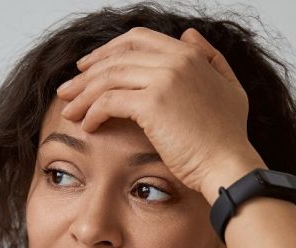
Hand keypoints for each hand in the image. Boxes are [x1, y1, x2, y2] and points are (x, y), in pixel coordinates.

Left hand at [56, 27, 265, 199]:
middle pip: (116, 58)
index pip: (137, 40)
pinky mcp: (152, 104)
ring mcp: (163, 79)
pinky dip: (92, 113)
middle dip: (86, 73)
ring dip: (82, 95)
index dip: (108, 51)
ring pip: (107, 78)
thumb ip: (209, 58)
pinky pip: (108, 101)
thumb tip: (188, 35)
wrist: (228, 165)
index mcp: (188, 55)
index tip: (88, 67)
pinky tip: (88, 126)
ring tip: (68, 111)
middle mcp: (175, 60)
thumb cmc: (227, 137)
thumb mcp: (228, 87)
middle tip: (67, 90)